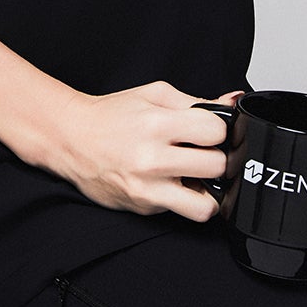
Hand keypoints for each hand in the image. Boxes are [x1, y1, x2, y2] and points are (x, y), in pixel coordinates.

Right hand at [48, 82, 242, 220]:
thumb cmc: (113, 115)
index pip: (215, 132)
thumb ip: (196, 101)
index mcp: (157, 122)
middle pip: (217, 167)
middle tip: (201, 152)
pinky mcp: (144, 206)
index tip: (207, 131)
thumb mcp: (153, 95)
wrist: (73, 138)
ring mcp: (148, 187)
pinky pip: (182, 212)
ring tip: (195, 175)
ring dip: (207, 190)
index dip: (217, 130)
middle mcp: (152, 157)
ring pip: (206, 205)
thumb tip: (232, 102)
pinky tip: (173, 183)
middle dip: (214, 158)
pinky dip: (185, 199)